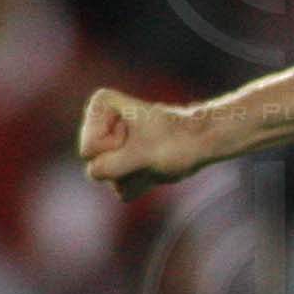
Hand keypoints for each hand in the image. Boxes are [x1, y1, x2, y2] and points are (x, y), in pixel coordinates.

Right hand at [78, 87, 210, 199]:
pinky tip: (154, 168)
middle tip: (149, 149)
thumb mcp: (141, 155)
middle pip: (94, 162)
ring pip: (106, 176)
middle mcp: (99, 122)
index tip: (142, 136)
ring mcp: (108, 144)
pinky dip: (141, 183)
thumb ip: (109, 167)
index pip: (90, 148)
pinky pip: (120, 188)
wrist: (202, 142)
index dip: (118, 149)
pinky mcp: (120, 162)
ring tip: (153, 158)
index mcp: (101, 105)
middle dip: (124, 164)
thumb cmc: (177, 140)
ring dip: (134, 175)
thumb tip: (94, 173)